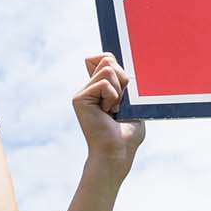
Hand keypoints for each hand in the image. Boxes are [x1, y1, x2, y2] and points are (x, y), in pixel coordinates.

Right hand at [73, 52, 145, 170]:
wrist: (118, 151)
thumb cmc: (128, 133)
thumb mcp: (131, 101)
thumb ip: (122, 79)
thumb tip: (107, 60)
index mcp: (100, 88)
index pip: (106, 58)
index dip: (116, 65)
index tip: (124, 86)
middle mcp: (89, 88)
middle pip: (108, 61)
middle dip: (123, 80)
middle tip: (121, 104)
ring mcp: (83, 93)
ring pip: (107, 69)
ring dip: (119, 91)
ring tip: (114, 110)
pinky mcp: (79, 99)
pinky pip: (104, 84)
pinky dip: (112, 98)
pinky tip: (107, 113)